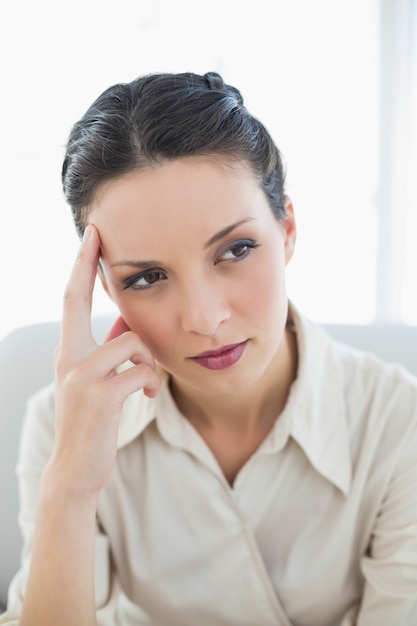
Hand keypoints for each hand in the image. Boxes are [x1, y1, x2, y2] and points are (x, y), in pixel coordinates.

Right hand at [50, 225, 159, 500]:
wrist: (76, 469)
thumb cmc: (92, 421)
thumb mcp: (97, 380)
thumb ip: (109, 350)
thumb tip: (126, 321)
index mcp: (68, 352)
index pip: (70, 299)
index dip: (80, 265)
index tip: (92, 235)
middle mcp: (67, 358)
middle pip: (75, 301)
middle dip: (88, 265)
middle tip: (99, 236)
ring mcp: (80, 377)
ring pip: (128, 340)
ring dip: (147, 357)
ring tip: (149, 378)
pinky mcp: (99, 397)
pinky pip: (140, 370)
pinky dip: (151, 379)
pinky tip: (147, 395)